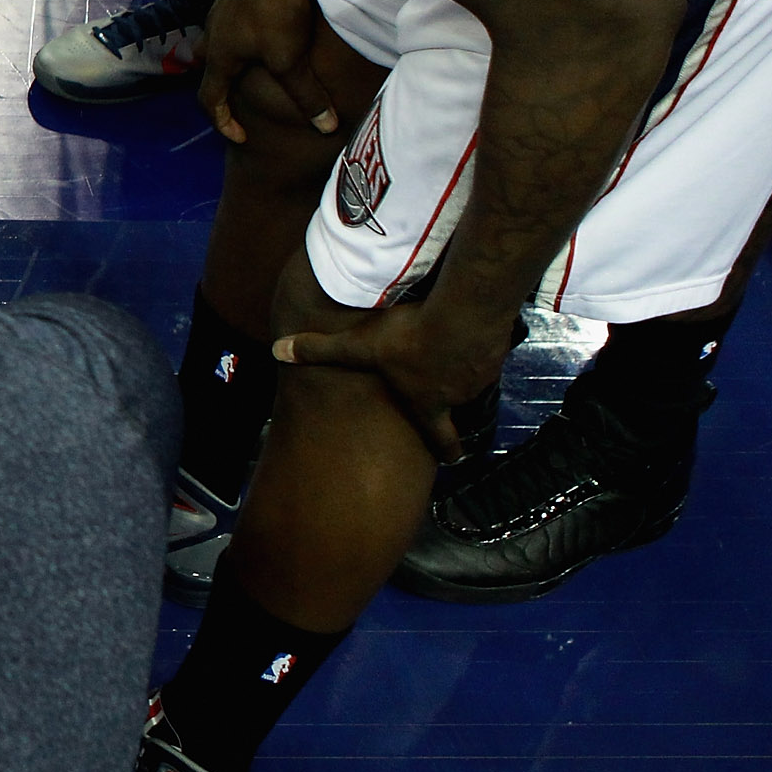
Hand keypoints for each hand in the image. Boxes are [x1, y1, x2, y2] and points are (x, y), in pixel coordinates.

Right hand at [198, 0, 339, 144]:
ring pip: (218, 42)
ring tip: (257, 62)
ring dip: (232, 57)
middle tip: (242, 93)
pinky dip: (243, 35)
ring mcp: (220, 10)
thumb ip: (306, 95)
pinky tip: (266, 30)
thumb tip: (326, 127)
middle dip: (221, 85)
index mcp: (218, 57)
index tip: (241, 136)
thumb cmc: (276, 11)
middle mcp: (212, 34)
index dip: (224, 122)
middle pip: (207, 68)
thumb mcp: (292, 59)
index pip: (210, 100)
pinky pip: (232, 22)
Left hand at [275, 300, 511, 460]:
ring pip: (468, 373)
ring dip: (459, 362)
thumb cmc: (408, 338)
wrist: (461, 313)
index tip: (451, 458)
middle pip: (452, 399)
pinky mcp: (495, 348)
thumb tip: (276, 351)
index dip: (446, 449)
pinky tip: (465, 325)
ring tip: (448, 346)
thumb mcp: (357, 345)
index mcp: (427, 402)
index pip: (441, 437)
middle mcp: (458, 394)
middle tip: (435, 375)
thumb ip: (319, 350)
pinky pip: (483, 348)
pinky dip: (475, 341)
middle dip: (445, 391)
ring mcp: (480, 374)